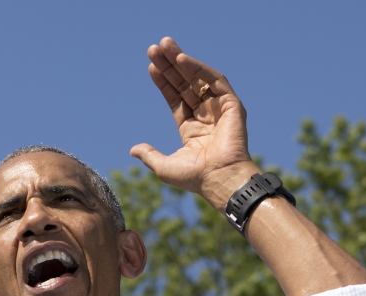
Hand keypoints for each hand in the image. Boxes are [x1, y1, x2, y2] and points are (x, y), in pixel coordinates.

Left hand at [131, 37, 259, 209]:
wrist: (219, 180)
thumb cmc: (195, 178)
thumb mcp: (164, 167)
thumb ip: (149, 155)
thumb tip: (133, 150)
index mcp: (192, 129)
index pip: (176, 98)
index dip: (163, 82)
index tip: (150, 66)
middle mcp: (206, 116)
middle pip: (185, 84)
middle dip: (169, 65)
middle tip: (154, 48)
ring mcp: (219, 109)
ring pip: (198, 78)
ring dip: (181, 60)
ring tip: (164, 45)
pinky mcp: (232, 105)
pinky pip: (214, 80)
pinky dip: (198, 68)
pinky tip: (181, 59)